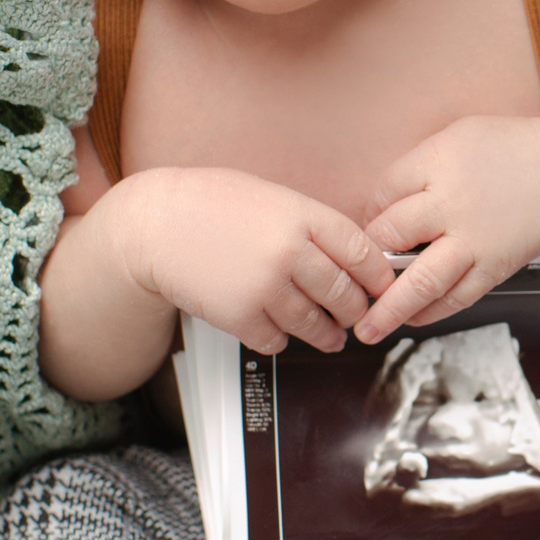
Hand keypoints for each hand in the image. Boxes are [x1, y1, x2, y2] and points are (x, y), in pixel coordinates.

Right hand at [119, 167, 395, 354]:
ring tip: (330, 337)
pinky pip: (277, 340)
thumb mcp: (271, 198)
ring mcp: (265, 286)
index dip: (379, 277)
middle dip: (355, 312)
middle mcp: (289, 252)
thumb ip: (310, 225)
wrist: (155, 225)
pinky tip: (279, 331)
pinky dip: (281, 340)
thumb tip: (354, 256)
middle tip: (357, 318)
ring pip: (315, 325)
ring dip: (326, 336)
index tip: (384, 289)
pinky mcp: (240, 316)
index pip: (363, 254)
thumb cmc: (211, 205)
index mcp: (303, 216)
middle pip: (345, 296)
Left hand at [355, 117, 539, 341]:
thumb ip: (418, 168)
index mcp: (437, 163)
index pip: (382, 195)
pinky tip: (412, 319)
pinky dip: (429, 313)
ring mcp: (473, 239)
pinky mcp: (494, 266)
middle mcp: (451, 203)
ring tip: (368, 328)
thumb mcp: (457, 136)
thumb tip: (382, 207)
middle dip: (370, 257)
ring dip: (388, 308)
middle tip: (361, 272)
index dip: (370, 215)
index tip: (371, 227)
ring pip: (419, 281)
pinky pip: (455, 298)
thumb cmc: (513, 150)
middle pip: (389, 236)